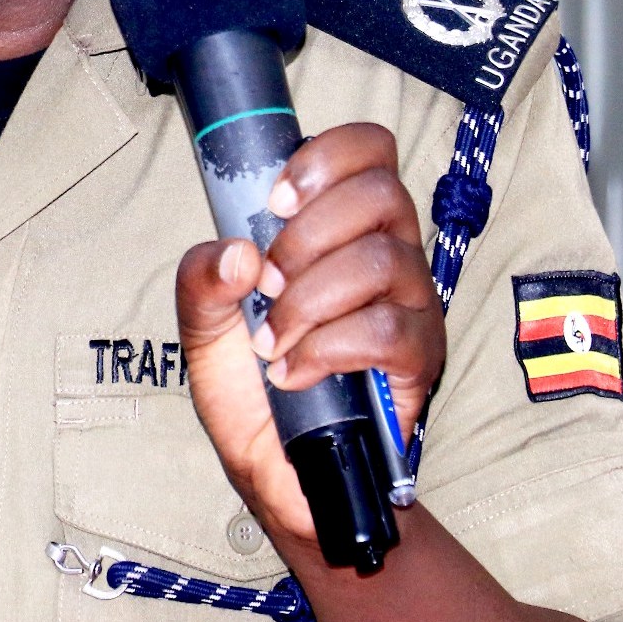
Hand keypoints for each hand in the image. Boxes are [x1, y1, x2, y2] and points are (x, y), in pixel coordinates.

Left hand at [174, 122, 443, 545]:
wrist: (281, 473)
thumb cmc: (254, 392)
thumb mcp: (204, 331)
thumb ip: (201, 281)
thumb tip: (237, 253)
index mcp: (342, 226)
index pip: (369, 148)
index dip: (326, 158)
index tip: (276, 201)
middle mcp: (390, 252)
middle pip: (381, 193)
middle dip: (307, 235)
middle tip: (268, 284)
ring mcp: (413, 303)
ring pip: (383, 260)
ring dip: (310, 299)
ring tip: (275, 341)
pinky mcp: (421, 356)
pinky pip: (387, 328)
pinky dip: (327, 347)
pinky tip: (295, 372)